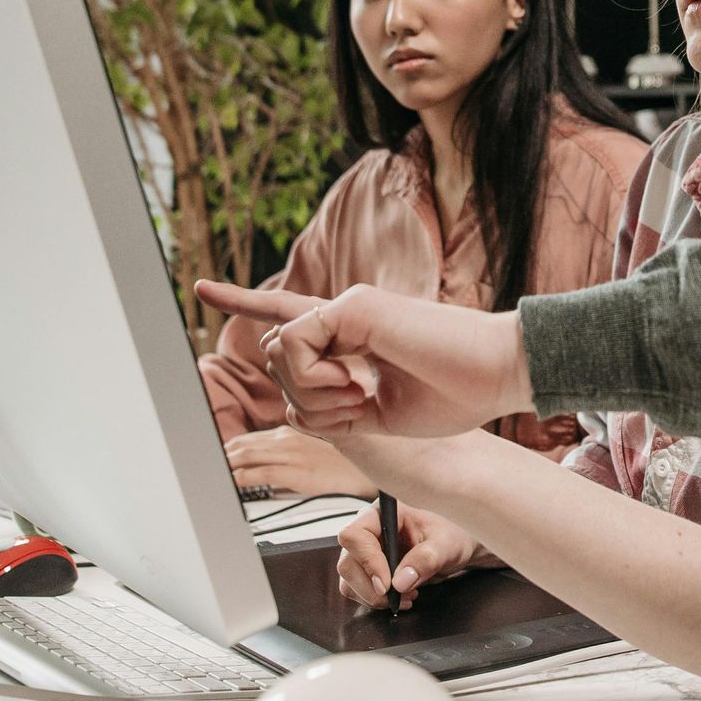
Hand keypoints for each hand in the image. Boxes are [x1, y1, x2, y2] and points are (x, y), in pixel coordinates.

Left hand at [195, 283, 531, 441]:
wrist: (497, 377)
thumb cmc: (454, 396)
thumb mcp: (378, 413)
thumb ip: (333, 404)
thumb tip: (290, 404)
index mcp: (353, 336)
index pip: (289, 314)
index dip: (245, 301)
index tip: (203, 287)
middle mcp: (346, 313)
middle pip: (276, 352)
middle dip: (300, 397)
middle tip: (353, 408)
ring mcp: (349, 304)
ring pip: (279, 350)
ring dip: (311, 393)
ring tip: (359, 396)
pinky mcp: (355, 304)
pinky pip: (297, 345)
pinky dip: (316, 379)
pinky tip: (357, 384)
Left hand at [223, 426, 371, 498]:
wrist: (364, 473)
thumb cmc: (336, 465)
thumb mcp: (306, 450)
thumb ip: (281, 452)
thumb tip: (255, 465)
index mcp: (287, 433)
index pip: (246, 439)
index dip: (225, 450)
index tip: (210, 459)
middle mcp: (286, 440)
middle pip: (242, 446)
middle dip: (219, 457)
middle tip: (202, 468)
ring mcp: (291, 455)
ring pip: (247, 456)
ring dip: (226, 466)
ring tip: (210, 476)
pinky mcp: (297, 473)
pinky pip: (261, 474)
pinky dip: (242, 478)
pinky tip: (231, 483)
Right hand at [337, 502, 483, 609]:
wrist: (457, 547)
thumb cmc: (453, 535)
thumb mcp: (447, 545)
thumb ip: (426, 559)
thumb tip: (400, 581)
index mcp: (384, 512)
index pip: (355, 535)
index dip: (367, 561)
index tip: (387, 584)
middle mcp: (370, 530)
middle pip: (347, 561)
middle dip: (369, 586)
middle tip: (397, 596)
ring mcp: (366, 550)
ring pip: (349, 579)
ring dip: (372, 596)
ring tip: (405, 597)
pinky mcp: (368, 569)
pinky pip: (357, 589)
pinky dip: (374, 600)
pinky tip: (400, 597)